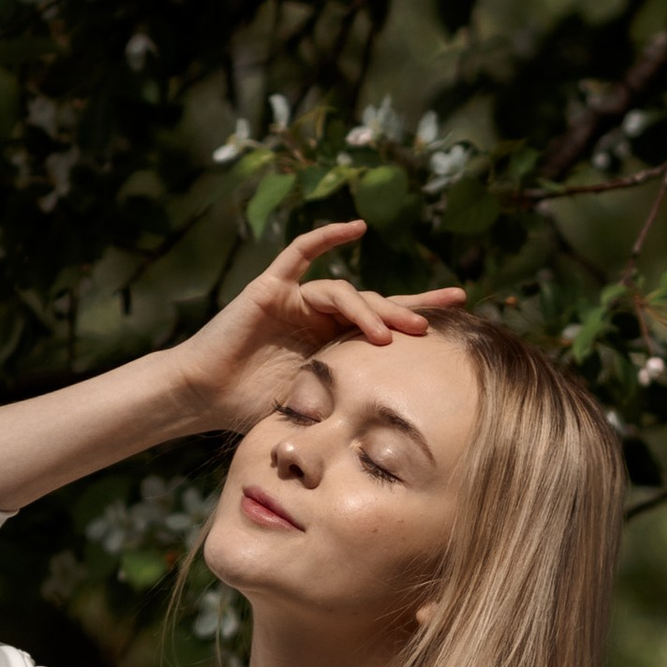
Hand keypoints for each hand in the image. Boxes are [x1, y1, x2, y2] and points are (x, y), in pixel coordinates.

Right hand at [171, 222, 466, 440]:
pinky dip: (327, 238)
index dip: (420, 315)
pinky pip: (300, 255)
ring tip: (387, 335)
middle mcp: (320, 317)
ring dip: (369, 311)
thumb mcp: (310, 408)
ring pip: (344, 292)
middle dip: (406, 312)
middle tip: (434, 323)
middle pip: (374, 304)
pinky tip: (356, 228)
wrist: (204, 395)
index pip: (385, 325)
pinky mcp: (271, 287)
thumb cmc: (249, 408)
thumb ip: (343, 406)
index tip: (463, 313)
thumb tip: (388, 438)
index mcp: (333, 344)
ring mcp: (297, 299)